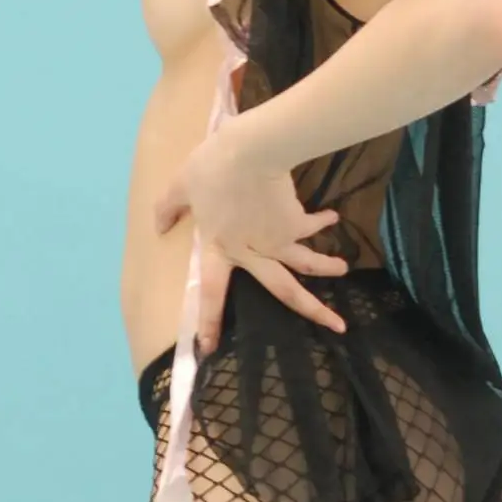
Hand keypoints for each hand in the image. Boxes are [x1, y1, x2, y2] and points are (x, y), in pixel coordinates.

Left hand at [152, 127, 348, 354]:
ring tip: (342, 269)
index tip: (211, 349)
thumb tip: (158, 227)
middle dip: (310, 310)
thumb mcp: (181, 184)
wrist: (251, 151)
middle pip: (284, 290)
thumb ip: (168, 207)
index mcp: (219, 248)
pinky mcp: (294, 220)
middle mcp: (252, 252)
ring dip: (326, 268)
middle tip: (334, 326)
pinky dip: (323, 221)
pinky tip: (333, 217)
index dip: (210, 322)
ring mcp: (277, 239)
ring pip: (306, 263)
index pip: (210, 292)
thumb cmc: (212, 168)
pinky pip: (311, 225)